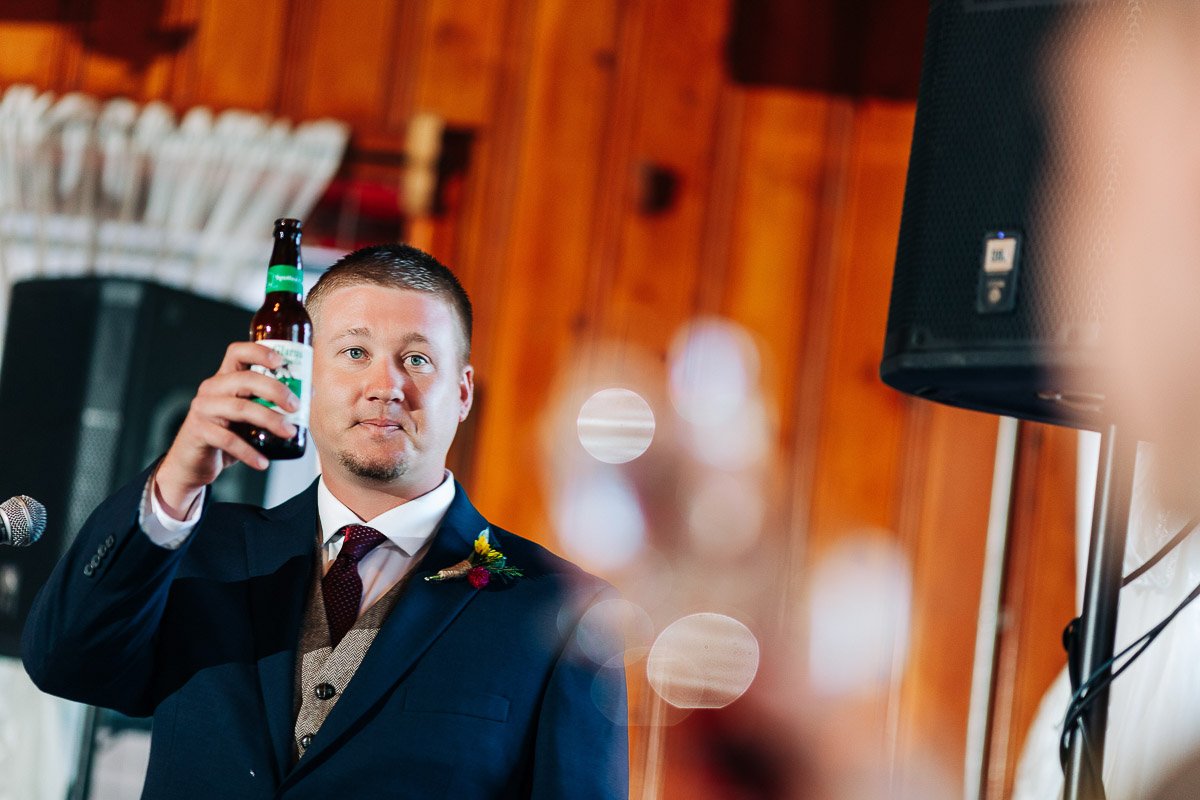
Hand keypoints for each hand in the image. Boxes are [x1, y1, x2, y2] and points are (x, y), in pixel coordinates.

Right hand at [153, 342, 299, 518]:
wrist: (193, 461)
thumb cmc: (225, 432)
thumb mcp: (248, 414)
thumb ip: (269, 402)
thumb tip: (308, 394)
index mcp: (225, 378)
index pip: (237, 352)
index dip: (259, 352)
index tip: (281, 361)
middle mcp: (212, 388)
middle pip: (245, 379)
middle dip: (275, 390)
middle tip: (296, 406)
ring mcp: (204, 409)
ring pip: (240, 408)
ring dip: (270, 420)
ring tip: (290, 433)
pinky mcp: (199, 431)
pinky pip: (228, 440)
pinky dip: (249, 452)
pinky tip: (263, 462)